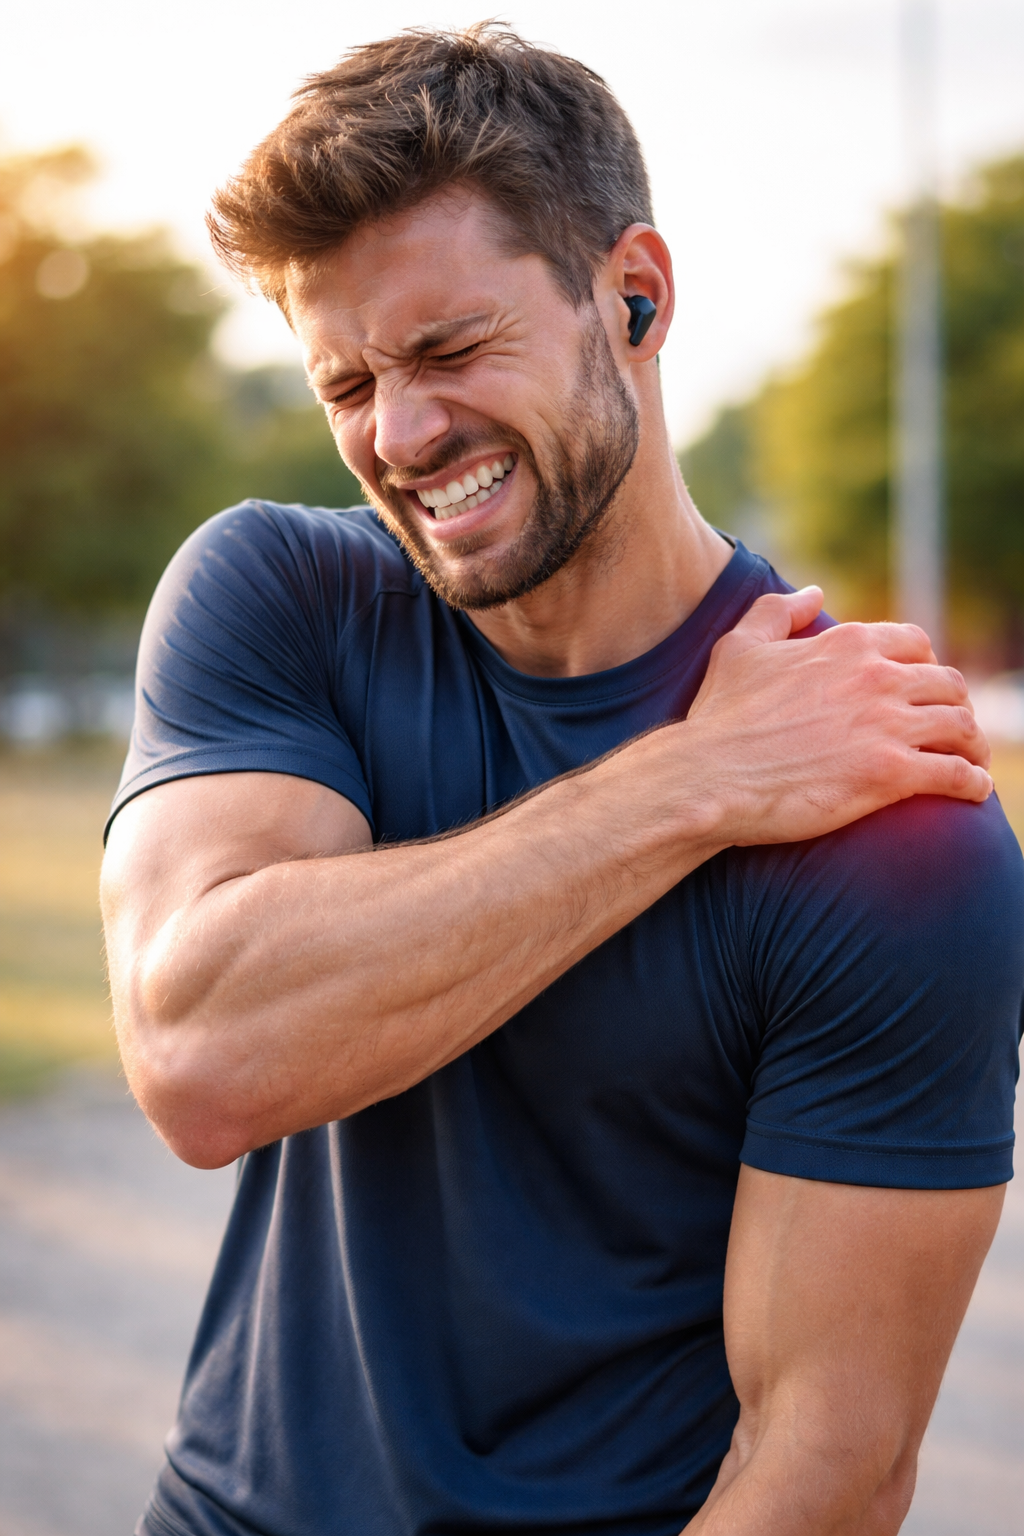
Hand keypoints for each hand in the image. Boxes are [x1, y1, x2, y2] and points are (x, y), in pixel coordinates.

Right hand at [685, 586, 991, 846]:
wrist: (709, 775)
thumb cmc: (720, 717)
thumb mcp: (740, 647)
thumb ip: (778, 611)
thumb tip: (814, 591)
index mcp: (848, 644)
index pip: (914, 645)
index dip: (925, 666)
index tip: (923, 690)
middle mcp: (877, 677)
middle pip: (947, 684)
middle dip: (954, 705)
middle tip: (953, 730)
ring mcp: (887, 725)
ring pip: (961, 726)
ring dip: (973, 744)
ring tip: (971, 761)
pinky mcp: (891, 774)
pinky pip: (956, 774)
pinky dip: (973, 783)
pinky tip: (973, 792)